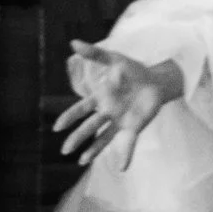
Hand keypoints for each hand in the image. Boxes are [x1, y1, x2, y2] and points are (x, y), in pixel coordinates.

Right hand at [54, 40, 180, 169]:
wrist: (156, 80)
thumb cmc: (133, 70)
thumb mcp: (114, 59)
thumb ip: (95, 54)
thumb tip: (73, 43)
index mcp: (100, 97)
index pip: (82, 109)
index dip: (70, 117)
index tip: (57, 127)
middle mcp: (108, 112)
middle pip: (89, 127)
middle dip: (77, 138)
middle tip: (64, 150)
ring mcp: (120, 122)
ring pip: (104, 138)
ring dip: (93, 150)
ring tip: (81, 162)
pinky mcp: (134, 127)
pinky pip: (128, 142)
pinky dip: (125, 154)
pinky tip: (121, 168)